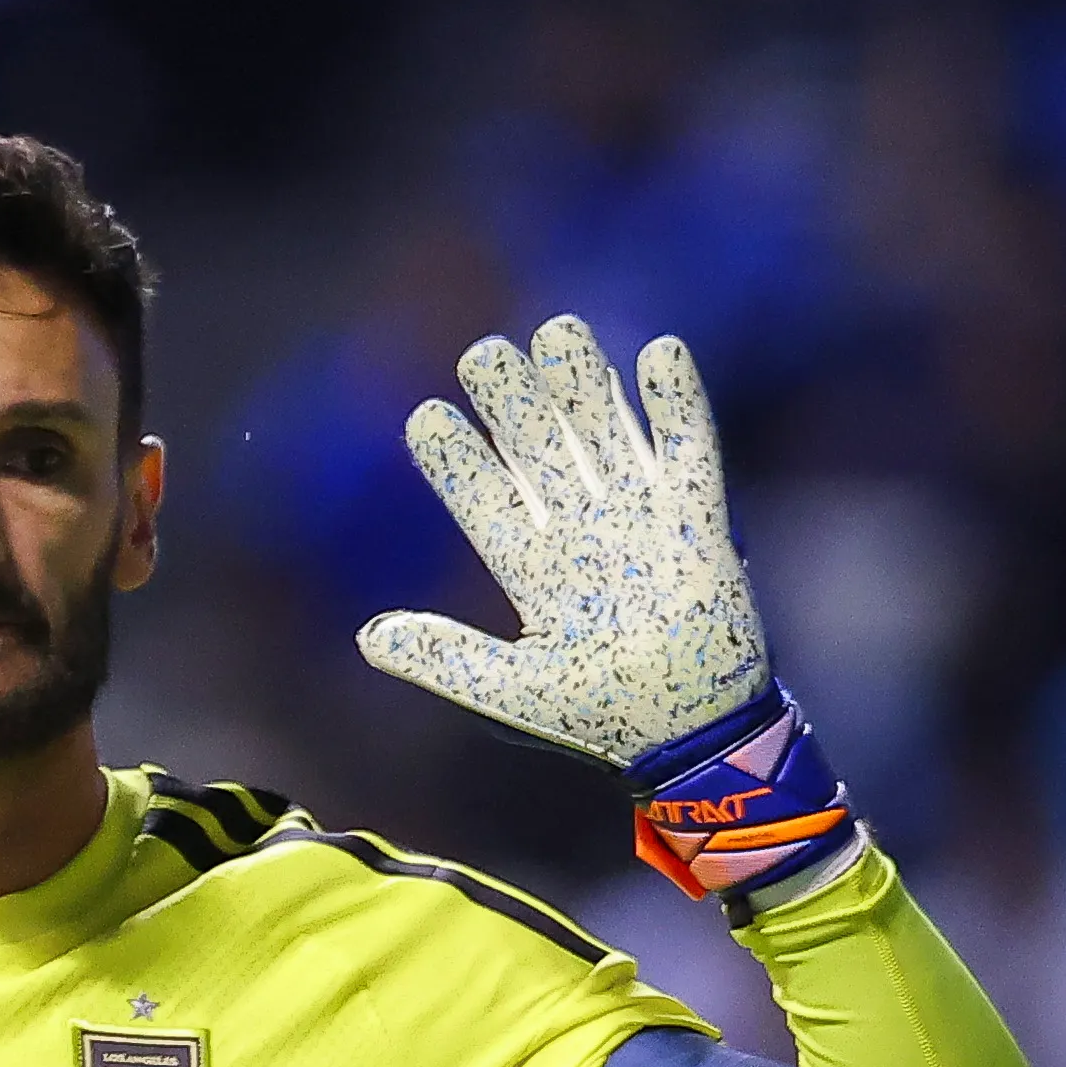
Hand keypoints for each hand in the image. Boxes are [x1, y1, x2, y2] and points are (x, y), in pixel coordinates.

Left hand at [360, 313, 854, 907]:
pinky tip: (658, 353)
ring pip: (603, 432)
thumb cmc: (599, 715)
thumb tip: (366, 637)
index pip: (484, 497)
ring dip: (582, 383)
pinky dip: (677, 402)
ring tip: (556, 331)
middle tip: (483, 354)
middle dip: (512, 401)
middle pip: (539, 448)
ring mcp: (640, 518)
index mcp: (533, 567)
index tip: (424, 417)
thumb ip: (444, 658)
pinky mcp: (698, 518)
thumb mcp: (511, 689)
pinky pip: (688, 447)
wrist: (691, 734)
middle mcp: (581, 530)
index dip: (455, 457)